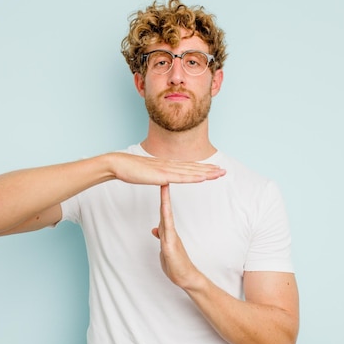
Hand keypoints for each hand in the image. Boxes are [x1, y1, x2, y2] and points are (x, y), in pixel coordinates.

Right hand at [109, 153, 225, 185]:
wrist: (119, 164)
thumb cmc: (129, 170)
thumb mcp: (147, 174)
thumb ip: (156, 175)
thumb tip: (162, 178)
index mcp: (166, 165)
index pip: (188, 167)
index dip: (202, 168)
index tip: (214, 169)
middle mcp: (170, 165)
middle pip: (194, 167)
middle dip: (210, 169)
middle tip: (224, 171)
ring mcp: (167, 169)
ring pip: (191, 171)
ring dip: (207, 172)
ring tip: (220, 173)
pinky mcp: (163, 175)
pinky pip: (182, 177)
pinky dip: (195, 177)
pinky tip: (204, 177)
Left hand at [151, 185, 204, 289]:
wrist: (186, 278)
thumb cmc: (176, 265)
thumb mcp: (165, 249)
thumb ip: (161, 237)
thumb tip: (155, 229)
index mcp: (168, 232)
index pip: (163, 211)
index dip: (162, 198)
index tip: (160, 184)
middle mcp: (170, 232)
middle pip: (165, 209)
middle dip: (164, 194)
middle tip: (163, 177)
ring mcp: (171, 238)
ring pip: (167, 216)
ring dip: (165, 202)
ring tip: (164, 187)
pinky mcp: (170, 247)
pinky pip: (167, 231)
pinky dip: (165, 221)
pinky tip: (164, 213)